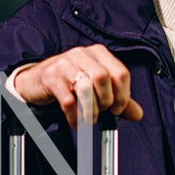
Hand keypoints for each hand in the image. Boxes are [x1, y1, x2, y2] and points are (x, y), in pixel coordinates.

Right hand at [13, 44, 144, 128]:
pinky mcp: (51, 77)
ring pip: (86, 88)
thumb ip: (118, 99)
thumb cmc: (70, 82)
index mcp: (98, 53)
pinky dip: (75, 116)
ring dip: (91, 110)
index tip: (117, 109)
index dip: (123, 96)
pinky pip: (68, 101)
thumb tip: (138, 114)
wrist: (36, 80)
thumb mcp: (96, 87)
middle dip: (105, 101)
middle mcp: (82, 54)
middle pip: (104, 79)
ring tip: (89, 118)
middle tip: (101, 112)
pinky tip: (76, 121)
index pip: (120, 73)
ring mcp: (64, 64)